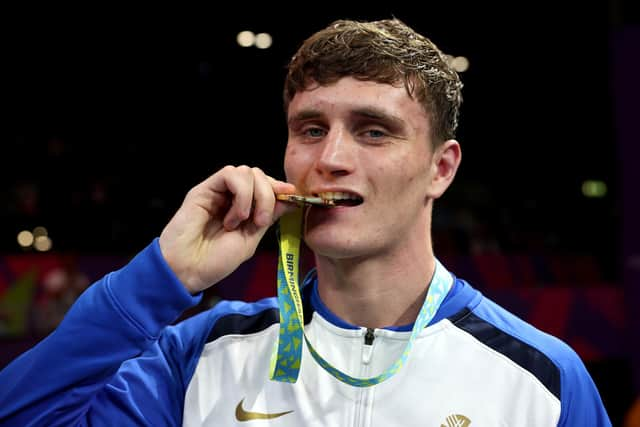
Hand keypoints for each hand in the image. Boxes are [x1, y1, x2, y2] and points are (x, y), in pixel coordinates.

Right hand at [159, 165, 296, 293]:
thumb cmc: (215, 261)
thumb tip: (290, 198)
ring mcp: (218, 191)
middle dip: (269, 195)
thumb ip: (268, 217)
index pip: (266, 186)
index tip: (293, 196)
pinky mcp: (205, 189)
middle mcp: (232, 197)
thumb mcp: (250, 239)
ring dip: (255, 196)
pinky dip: (241, 193)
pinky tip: (234, 215)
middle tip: (261, 221)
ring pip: (247, 172)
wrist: (187, 270)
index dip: (280, 188)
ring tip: (244, 221)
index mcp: (245, 209)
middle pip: (259, 175)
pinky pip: (230, 174)